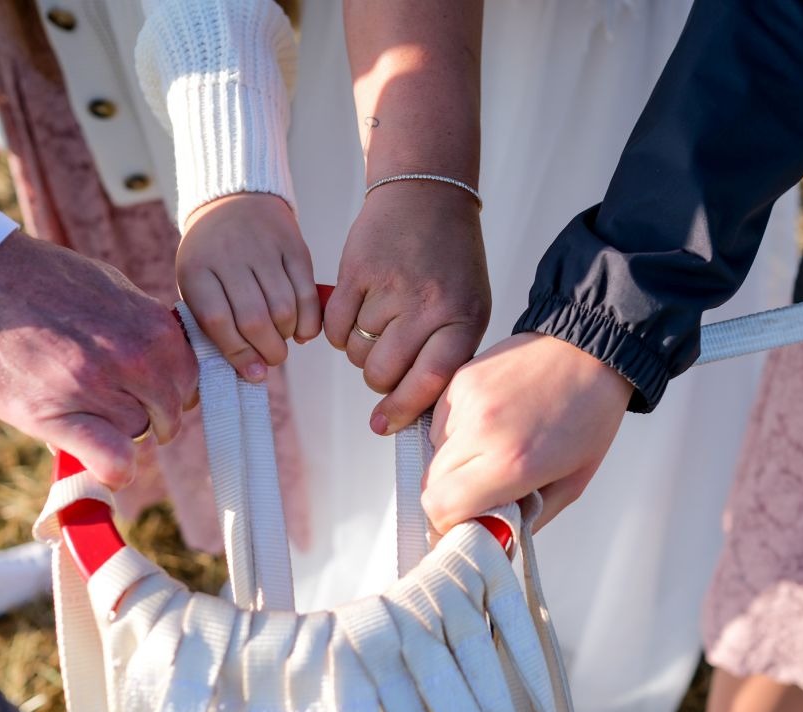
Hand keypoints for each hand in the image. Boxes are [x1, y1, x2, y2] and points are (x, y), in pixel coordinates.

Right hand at [0, 231, 198, 487]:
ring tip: (80, 402)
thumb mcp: (113, 288)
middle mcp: (135, 357)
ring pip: (137, 432)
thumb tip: (171, 361)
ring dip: (116, 429)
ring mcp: (96, 387)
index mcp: (154, 328)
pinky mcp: (56, 415)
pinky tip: (100, 460)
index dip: (170, 389)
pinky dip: (113, 469)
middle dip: (147, 411)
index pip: (190, 380)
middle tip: (108, 399)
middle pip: (168, 411)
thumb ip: (147, 327)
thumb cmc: (43, 282)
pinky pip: (113, 461)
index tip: (147, 390)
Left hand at [177, 193, 319, 381]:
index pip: (217, 321)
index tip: (253, 373)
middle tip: (272, 360)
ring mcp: (263, 249)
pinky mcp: (294, 246)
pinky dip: (309, 321)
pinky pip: (307, 293)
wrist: (235, 201)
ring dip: (287, 337)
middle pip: (254, 319)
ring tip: (282, 340)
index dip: (238, 353)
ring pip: (284, 309)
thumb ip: (213, 324)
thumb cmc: (212, 258)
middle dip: (268, 351)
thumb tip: (249, 371)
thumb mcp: (198, 283)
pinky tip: (303, 331)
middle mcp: (229, 256)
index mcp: (196, 270)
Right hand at [324, 182, 489, 434]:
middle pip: (383, 372)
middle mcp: (427, 303)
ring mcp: (389, 286)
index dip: (404, 409)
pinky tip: (357, 312)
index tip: (384, 425)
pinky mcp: (355, 271)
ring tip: (378, 325)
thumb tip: (413, 410)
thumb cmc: (450, 261)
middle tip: (384, 362)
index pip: (430, 378)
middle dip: (378, 379)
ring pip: (356, 353)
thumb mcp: (468, 306)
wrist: (426, 196)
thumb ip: (446, 354)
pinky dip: (338, 333)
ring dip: (360, 351)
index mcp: (462, 317)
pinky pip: (333, 329)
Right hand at [424, 333, 633, 532]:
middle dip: (452, 497)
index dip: (449, 525)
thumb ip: (527, 518)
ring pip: (433, 454)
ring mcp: (465, 402)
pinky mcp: (459, 381)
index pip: (441, 509)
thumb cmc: (589, 417)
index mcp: (512, 462)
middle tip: (481, 492)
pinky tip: (488, 424)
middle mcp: (481, 431)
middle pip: (429, 486)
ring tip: (491, 450)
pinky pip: (439, 423)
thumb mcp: (572, 484)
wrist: (590, 352)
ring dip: (454, 463)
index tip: (468, 523)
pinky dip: (456, 434)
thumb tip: (491, 535)